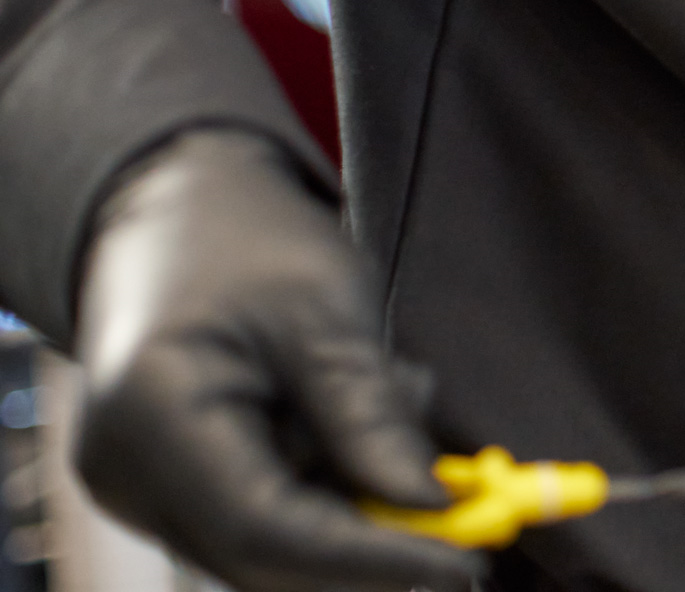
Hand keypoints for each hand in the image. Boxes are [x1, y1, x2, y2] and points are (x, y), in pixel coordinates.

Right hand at [72, 129, 480, 591]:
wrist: (167, 208)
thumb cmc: (246, 239)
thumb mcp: (325, 309)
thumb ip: (369, 416)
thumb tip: (430, 508)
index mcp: (154, 417)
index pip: (267, 530)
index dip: (371, 558)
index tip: (468, 563)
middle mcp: (127, 475)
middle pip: (265, 555)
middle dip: (375, 541)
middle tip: (478, 505)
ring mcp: (137, 488)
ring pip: (269, 544)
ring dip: (357, 503)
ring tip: (395, 392)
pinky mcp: (163, 487)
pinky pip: (259, 516)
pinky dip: (327, 486)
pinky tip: (357, 411)